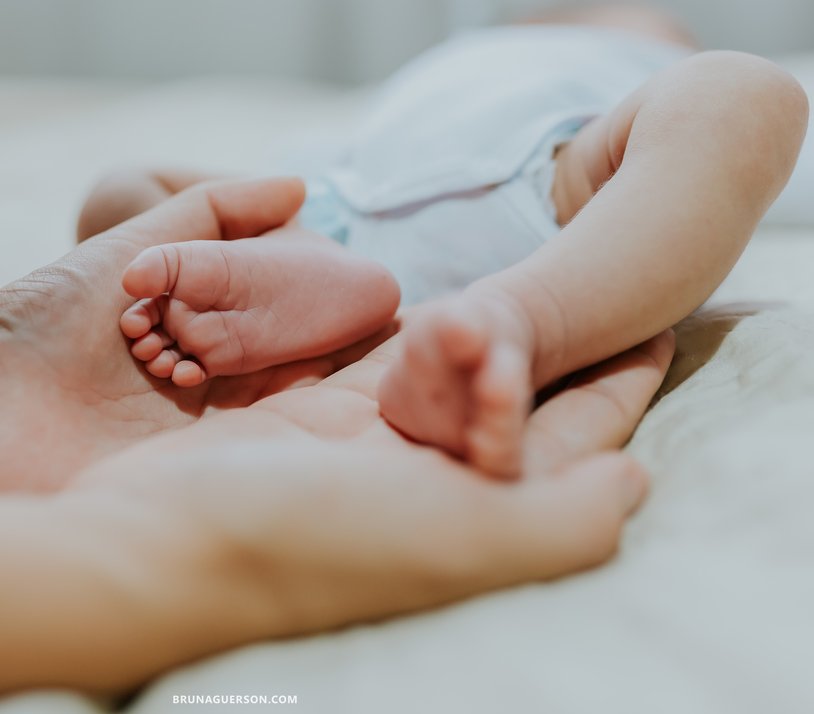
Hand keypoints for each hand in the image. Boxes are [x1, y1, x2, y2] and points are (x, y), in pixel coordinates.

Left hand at [0, 176, 385, 490]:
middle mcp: (202, 383)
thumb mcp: (135, 243)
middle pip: (283, 365)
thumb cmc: (45, 316)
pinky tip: (301, 416)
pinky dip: (271, 437)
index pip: (276, 316)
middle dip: (309, 346)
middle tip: (358, 332)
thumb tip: (300, 184)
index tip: (366, 293)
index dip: (315, 303)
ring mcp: (193, 436)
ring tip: (322, 366)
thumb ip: (214, 210)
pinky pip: (243, 457)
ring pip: (271, 409)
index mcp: (194, 328)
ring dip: (287, 385)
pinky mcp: (180, 481)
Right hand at [58, 329, 673, 685]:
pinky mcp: (297, 421)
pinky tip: (423, 292)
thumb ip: (559, 519)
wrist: (151, 547)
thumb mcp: (454, 541)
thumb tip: (636, 480)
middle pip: (511, 401)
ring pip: (440, 373)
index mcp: (468, 515)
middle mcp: (420, 487)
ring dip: (481, 324)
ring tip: (524, 266)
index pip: (566, 442)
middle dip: (553, 341)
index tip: (662, 325)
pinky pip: (364, 358)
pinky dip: (394, 324)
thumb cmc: (304, 543)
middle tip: (595, 270)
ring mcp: (357, 452)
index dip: (617, 387)